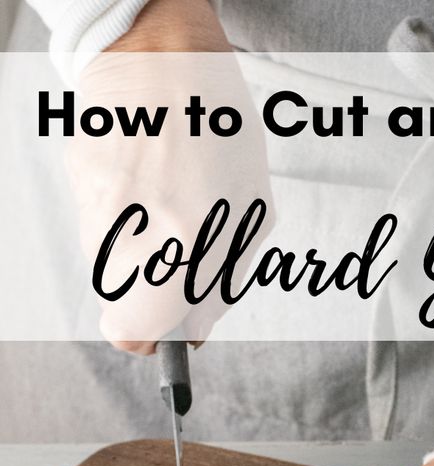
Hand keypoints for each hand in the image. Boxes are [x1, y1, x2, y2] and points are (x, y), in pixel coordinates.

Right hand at [66, 0, 272, 352]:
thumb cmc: (219, 131)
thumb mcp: (248, 213)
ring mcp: (99, 207)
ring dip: (139, 257)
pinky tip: (146, 182)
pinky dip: (124, 218)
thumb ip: (222, 280)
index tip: (171, 329)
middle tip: (178, 263)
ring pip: (111, 271)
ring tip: (166, 209)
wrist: (160, 51)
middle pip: (120, 309)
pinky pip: (101, 228)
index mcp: (188, 244)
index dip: (154, 340)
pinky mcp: (79, 183)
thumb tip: (195, 330)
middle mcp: (135, 232)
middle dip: (151, 300)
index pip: (136, 334)